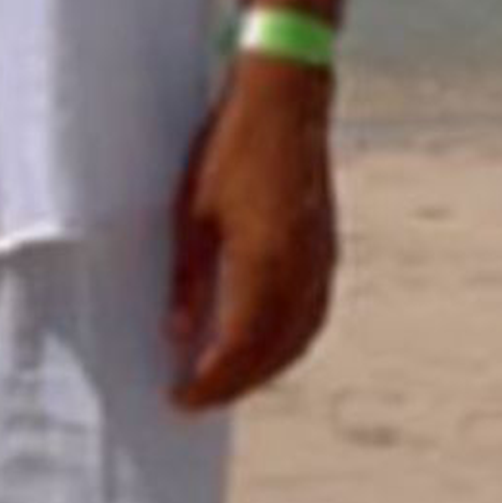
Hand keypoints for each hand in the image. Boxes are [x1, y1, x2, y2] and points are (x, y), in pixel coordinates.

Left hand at [166, 53, 338, 409]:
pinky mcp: (327, 248)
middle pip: (272, 355)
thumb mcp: (191, 212)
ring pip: (298, 339)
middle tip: (197, 398)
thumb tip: (175, 335)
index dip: (209, 383)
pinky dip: (288, 342)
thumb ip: (187, 279)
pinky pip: (313, 315)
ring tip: (227, 379)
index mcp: (264, 267)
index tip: (179, 401)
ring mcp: (320, 262)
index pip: (238, 350)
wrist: (286, 101)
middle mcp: (300, 274)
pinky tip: (266, 341)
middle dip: (235, 384)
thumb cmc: (230, 148)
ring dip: (265, 368)